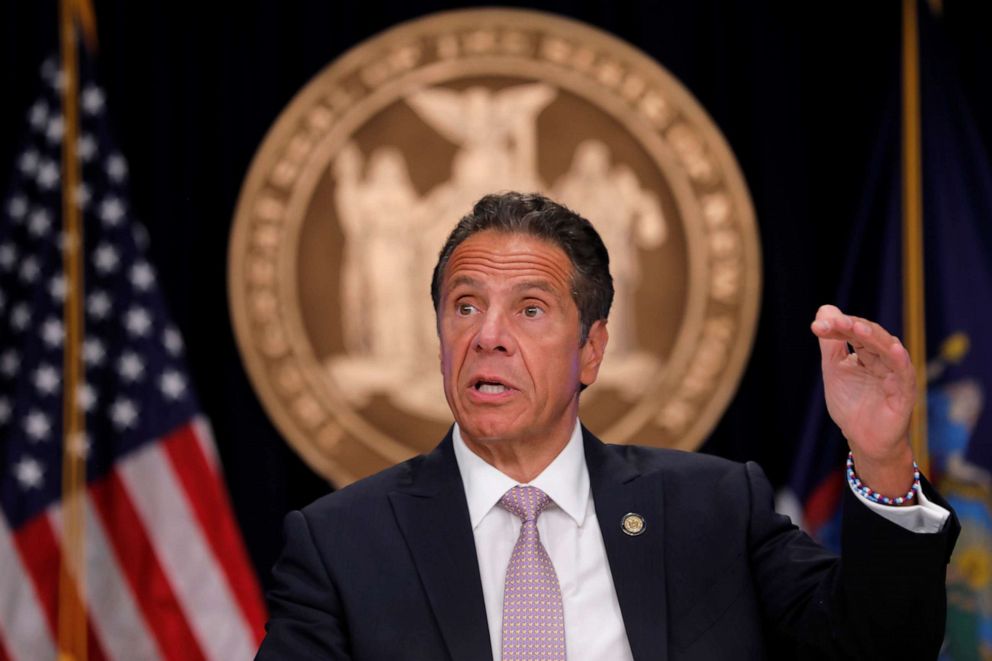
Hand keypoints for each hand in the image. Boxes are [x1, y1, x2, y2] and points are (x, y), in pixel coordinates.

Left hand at [810, 305, 916, 497]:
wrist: (863, 438)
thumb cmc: (851, 403)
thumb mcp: (834, 370)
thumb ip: (831, 344)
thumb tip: (825, 309)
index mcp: (868, 352)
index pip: (854, 332)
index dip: (837, 326)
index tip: (817, 326)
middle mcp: (884, 359)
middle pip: (871, 336)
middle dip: (851, 327)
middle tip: (832, 323)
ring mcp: (896, 374)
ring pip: (887, 349)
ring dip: (873, 337)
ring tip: (857, 328)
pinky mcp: (904, 392)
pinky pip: (904, 374)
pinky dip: (899, 361)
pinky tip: (893, 349)